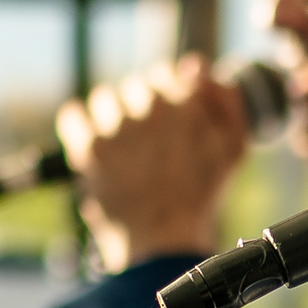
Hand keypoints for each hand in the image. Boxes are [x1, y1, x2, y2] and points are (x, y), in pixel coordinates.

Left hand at [57, 55, 248, 275]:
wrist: (164, 241)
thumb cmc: (201, 198)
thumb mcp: (233, 149)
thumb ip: (225, 102)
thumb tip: (197, 66)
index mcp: (188, 104)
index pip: (168, 73)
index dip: (166, 94)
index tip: (165, 118)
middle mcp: (153, 109)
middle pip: (138, 86)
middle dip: (142, 108)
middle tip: (145, 140)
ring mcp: (119, 127)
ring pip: (107, 98)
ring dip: (111, 115)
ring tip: (120, 146)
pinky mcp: (89, 147)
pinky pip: (73, 114)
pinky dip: (79, 125)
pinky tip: (93, 144)